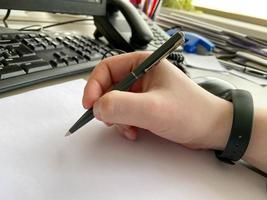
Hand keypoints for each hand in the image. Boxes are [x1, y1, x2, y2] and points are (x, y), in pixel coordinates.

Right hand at [82, 52, 232, 149]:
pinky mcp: (146, 106)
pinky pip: (125, 113)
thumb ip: (121, 105)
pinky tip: (134, 131)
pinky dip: (125, 124)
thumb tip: (97, 107)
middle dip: (106, 105)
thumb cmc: (192, 112)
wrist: (212, 130)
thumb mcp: (154, 108)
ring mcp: (143, 92)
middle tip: (109, 119)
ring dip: (116, 118)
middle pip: (109, 87)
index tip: (89, 104)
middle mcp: (142, 76)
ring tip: (129, 128)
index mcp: (144, 64)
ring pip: (115, 102)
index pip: (106, 68)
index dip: (94, 85)